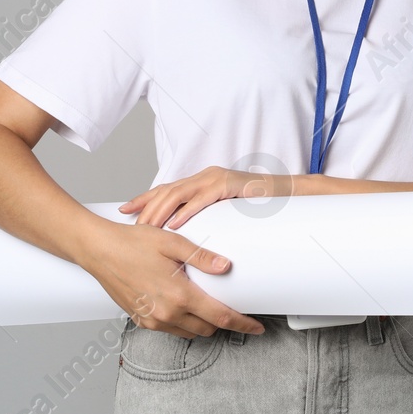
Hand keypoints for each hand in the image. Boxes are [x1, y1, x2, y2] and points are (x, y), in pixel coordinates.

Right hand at [80, 220, 264, 338]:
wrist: (99, 251)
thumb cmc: (134, 243)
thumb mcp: (172, 242)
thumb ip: (201, 257)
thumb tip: (226, 267)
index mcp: (179, 295)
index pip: (221, 317)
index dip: (243, 324)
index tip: (257, 328)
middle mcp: (166, 313)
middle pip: (207, 329)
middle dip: (223, 322)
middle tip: (233, 309)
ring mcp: (152, 320)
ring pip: (189, 332)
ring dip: (202, 323)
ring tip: (207, 304)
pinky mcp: (141, 320)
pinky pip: (170, 329)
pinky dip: (182, 322)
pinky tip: (182, 304)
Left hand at [119, 166, 297, 229]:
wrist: (288, 193)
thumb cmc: (258, 205)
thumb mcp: (226, 211)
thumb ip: (208, 216)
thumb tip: (188, 236)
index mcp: (202, 182)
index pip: (166, 189)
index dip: (144, 199)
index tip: (124, 210)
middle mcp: (205, 176)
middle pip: (166, 190)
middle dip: (146, 208)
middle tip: (131, 225)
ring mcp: (216, 179)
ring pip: (179, 193)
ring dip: (160, 211)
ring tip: (146, 227)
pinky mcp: (229, 185)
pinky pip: (202, 198)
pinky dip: (186, 211)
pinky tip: (175, 223)